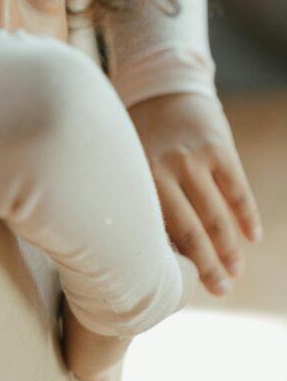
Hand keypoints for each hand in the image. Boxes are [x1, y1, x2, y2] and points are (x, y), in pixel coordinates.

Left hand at [127, 92, 263, 295]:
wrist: (160, 88)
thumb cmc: (138, 138)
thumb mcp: (128, 166)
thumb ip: (139, 201)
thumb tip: (155, 256)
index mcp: (135, 180)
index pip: (155, 233)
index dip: (171, 265)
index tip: (180, 291)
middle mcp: (162, 170)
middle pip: (189, 231)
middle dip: (206, 266)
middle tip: (220, 290)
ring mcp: (192, 158)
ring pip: (215, 216)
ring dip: (228, 249)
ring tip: (234, 272)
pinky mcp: (217, 147)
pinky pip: (236, 190)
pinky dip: (246, 216)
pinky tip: (251, 237)